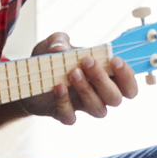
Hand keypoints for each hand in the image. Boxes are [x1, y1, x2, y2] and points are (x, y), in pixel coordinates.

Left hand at [18, 32, 137, 124]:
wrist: (27, 77)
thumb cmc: (50, 60)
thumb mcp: (54, 43)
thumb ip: (59, 40)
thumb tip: (60, 48)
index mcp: (105, 77)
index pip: (129, 85)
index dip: (128, 76)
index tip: (115, 60)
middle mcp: (98, 94)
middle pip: (116, 98)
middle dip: (103, 80)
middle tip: (87, 62)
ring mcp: (81, 105)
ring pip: (98, 109)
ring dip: (87, 91)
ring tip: (72, 73)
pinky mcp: (63, 113)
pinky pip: (70, 117)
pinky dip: (65, 102)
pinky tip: (57, 87)